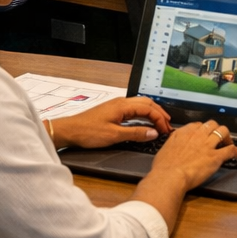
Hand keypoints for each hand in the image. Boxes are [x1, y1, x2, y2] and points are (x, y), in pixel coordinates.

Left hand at [49, 96, 169, 149]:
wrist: (69, 131)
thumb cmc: (88, 132)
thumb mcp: (114, 135)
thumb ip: (135, 134)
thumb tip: (153, 133)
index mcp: (123, 105)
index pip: (149, 108)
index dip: (160, 119)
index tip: (165, 130)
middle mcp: (121, 102)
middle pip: (147, 103)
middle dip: (159, 113)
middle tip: (167, 125)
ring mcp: (117, 105)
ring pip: (140, 105)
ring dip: (152, 112)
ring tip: (160, 123)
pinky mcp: (112, 111)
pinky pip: (133, 109)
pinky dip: (143, 114)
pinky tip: (144, 122)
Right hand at [147, 118, 236, 193]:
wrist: (169, 177)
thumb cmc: (163, 168)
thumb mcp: (164, 149)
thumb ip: (173, 144)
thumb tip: (174, 146)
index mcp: (184, 133)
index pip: (198, 124)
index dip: (203, 130)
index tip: (204, 135)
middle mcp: (197, 135)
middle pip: (212, 124)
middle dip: (216, 129)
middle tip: (217, 137)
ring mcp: (208, 145)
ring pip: (223, 131)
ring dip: (227, 136)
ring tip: (228, 142)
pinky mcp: (215, 157)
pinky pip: (231, 150)